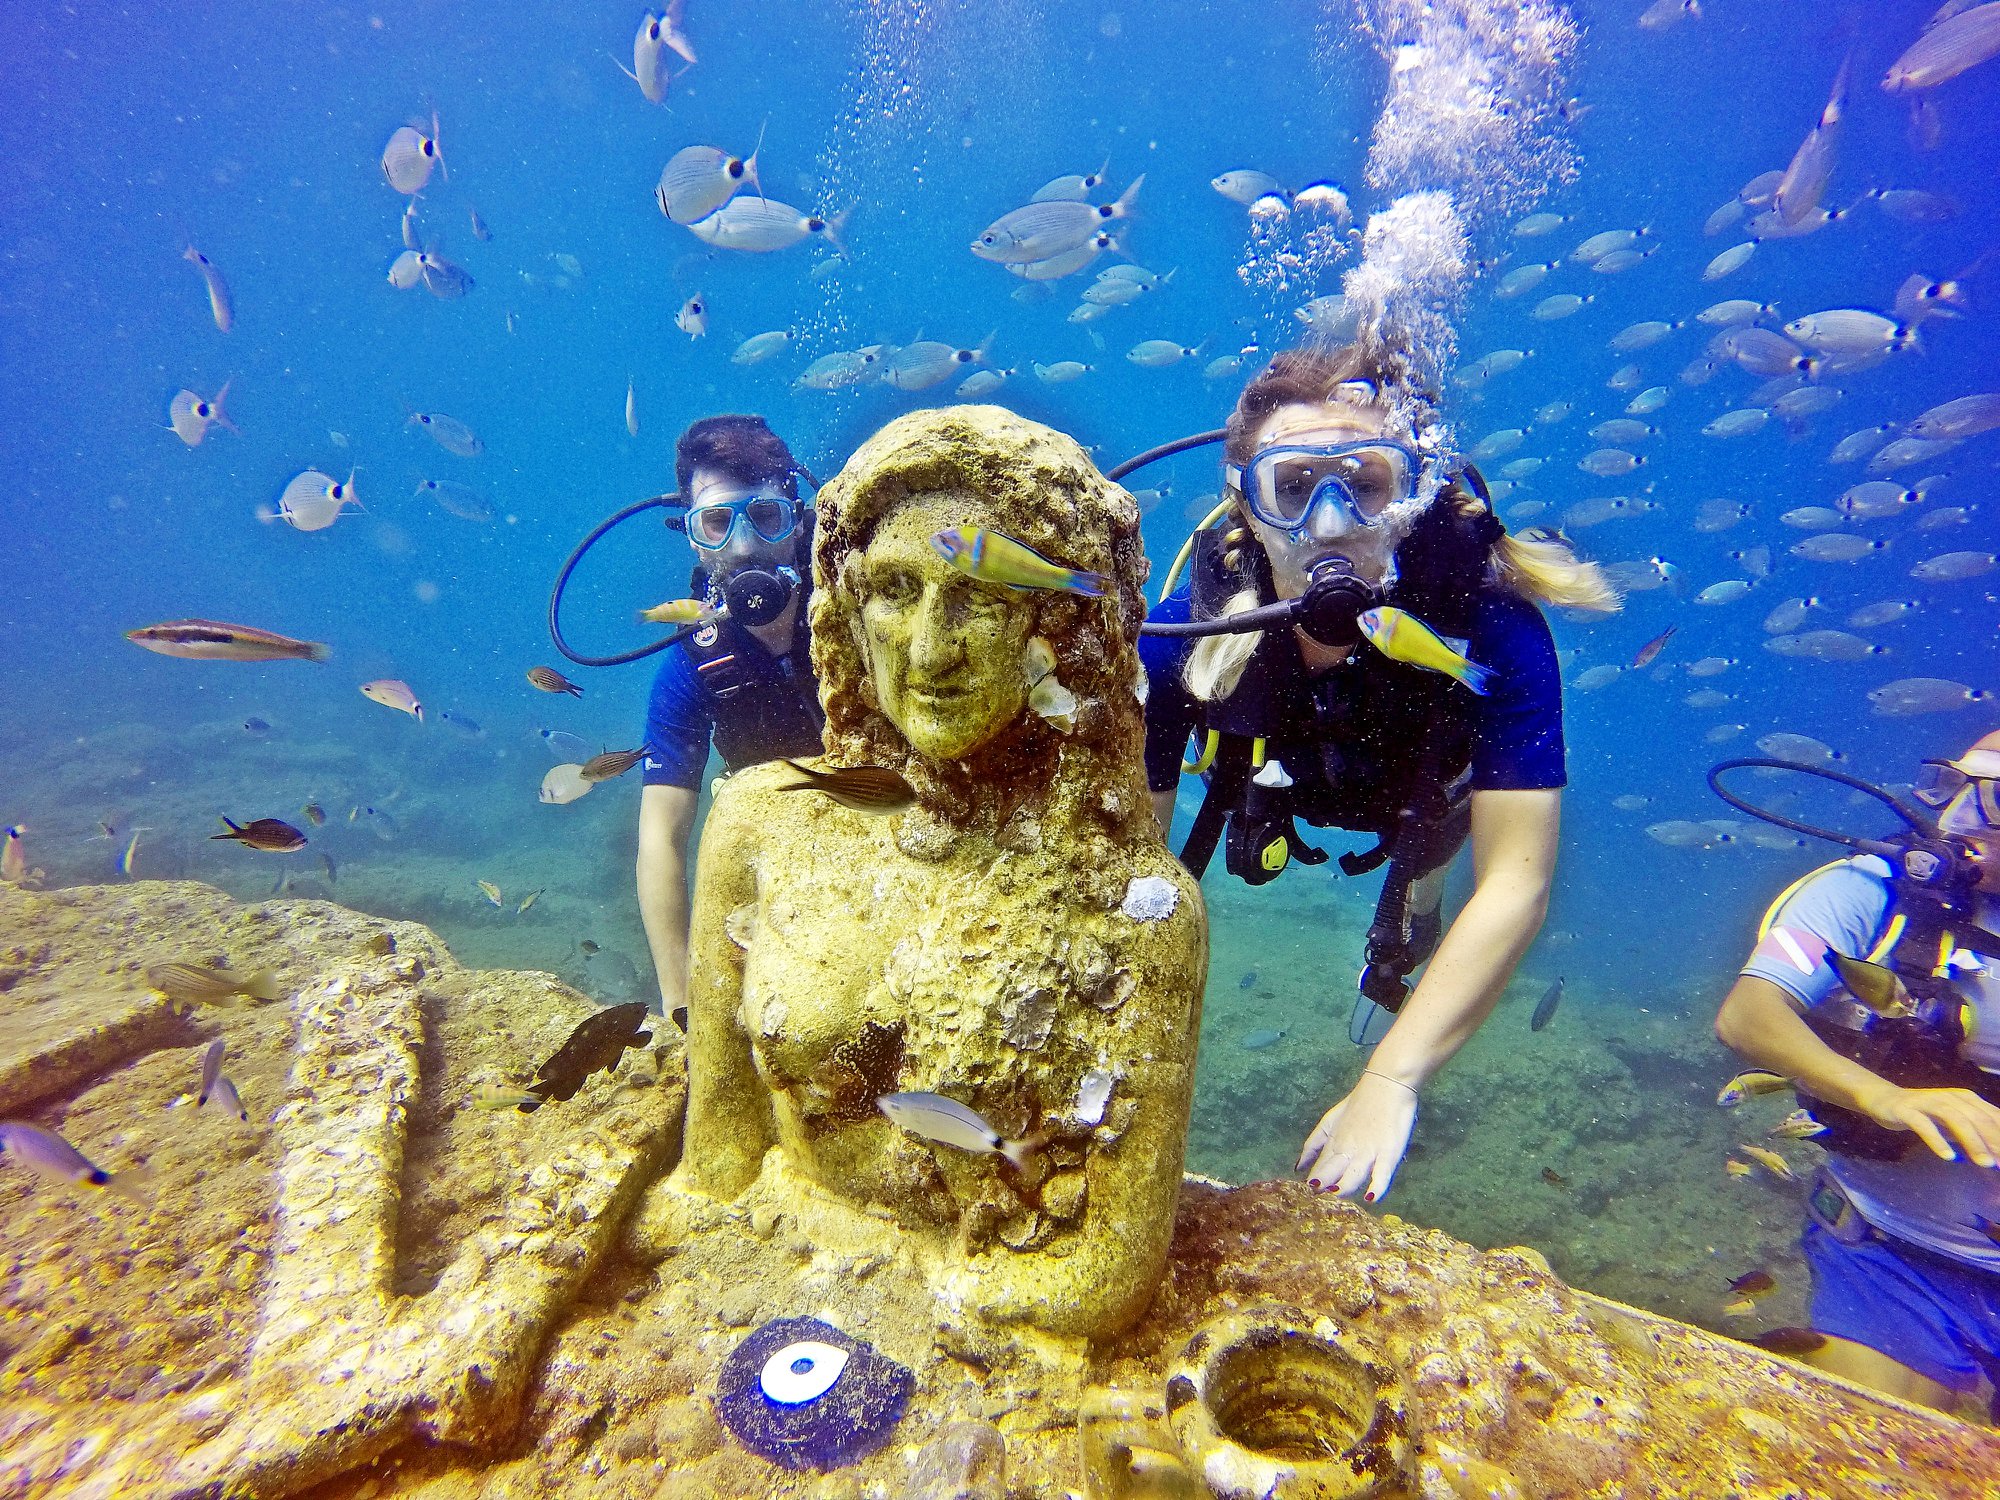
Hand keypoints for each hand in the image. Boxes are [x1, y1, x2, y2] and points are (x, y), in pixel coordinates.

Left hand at [1296, 1070, 1419, 1202]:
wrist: (1386, 1084)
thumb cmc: (1359, 1103)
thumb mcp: (1330, 1121)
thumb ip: (1314, 1143)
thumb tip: (1297, 1167)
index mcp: (1333, 1144)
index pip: (1319, 1169)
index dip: (1314, 1182)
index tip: (1306, 1196)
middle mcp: (1347, 1150)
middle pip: (1331, 1174)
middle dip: (1322, 1188)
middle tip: (1317, 1200)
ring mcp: (1368, 1152)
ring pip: (1352, 1177)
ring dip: (1342, 1189)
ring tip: (1336, 1195)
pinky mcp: (1389, 1152)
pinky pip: (1382, 1174)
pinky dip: (1376, 1187)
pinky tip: (1370, 1197)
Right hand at [1856, 1081, 1999, 1167]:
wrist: (1885, 1100)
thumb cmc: (1927, 1114)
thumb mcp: (1955, 1121)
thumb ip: (1975, 1133)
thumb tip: (1996, 1154)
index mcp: (1966, 1098)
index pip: (1992, 1116)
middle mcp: (1949, 1097)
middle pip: (1977, 1118)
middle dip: (1993, 1141)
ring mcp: (1927, 1102)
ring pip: (1954, 1119)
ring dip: (1972, 1141)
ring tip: (1984, 1163)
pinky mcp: (1907, 1110)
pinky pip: (1924, 1125)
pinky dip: (1938, 1140)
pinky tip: (1947, 1156)